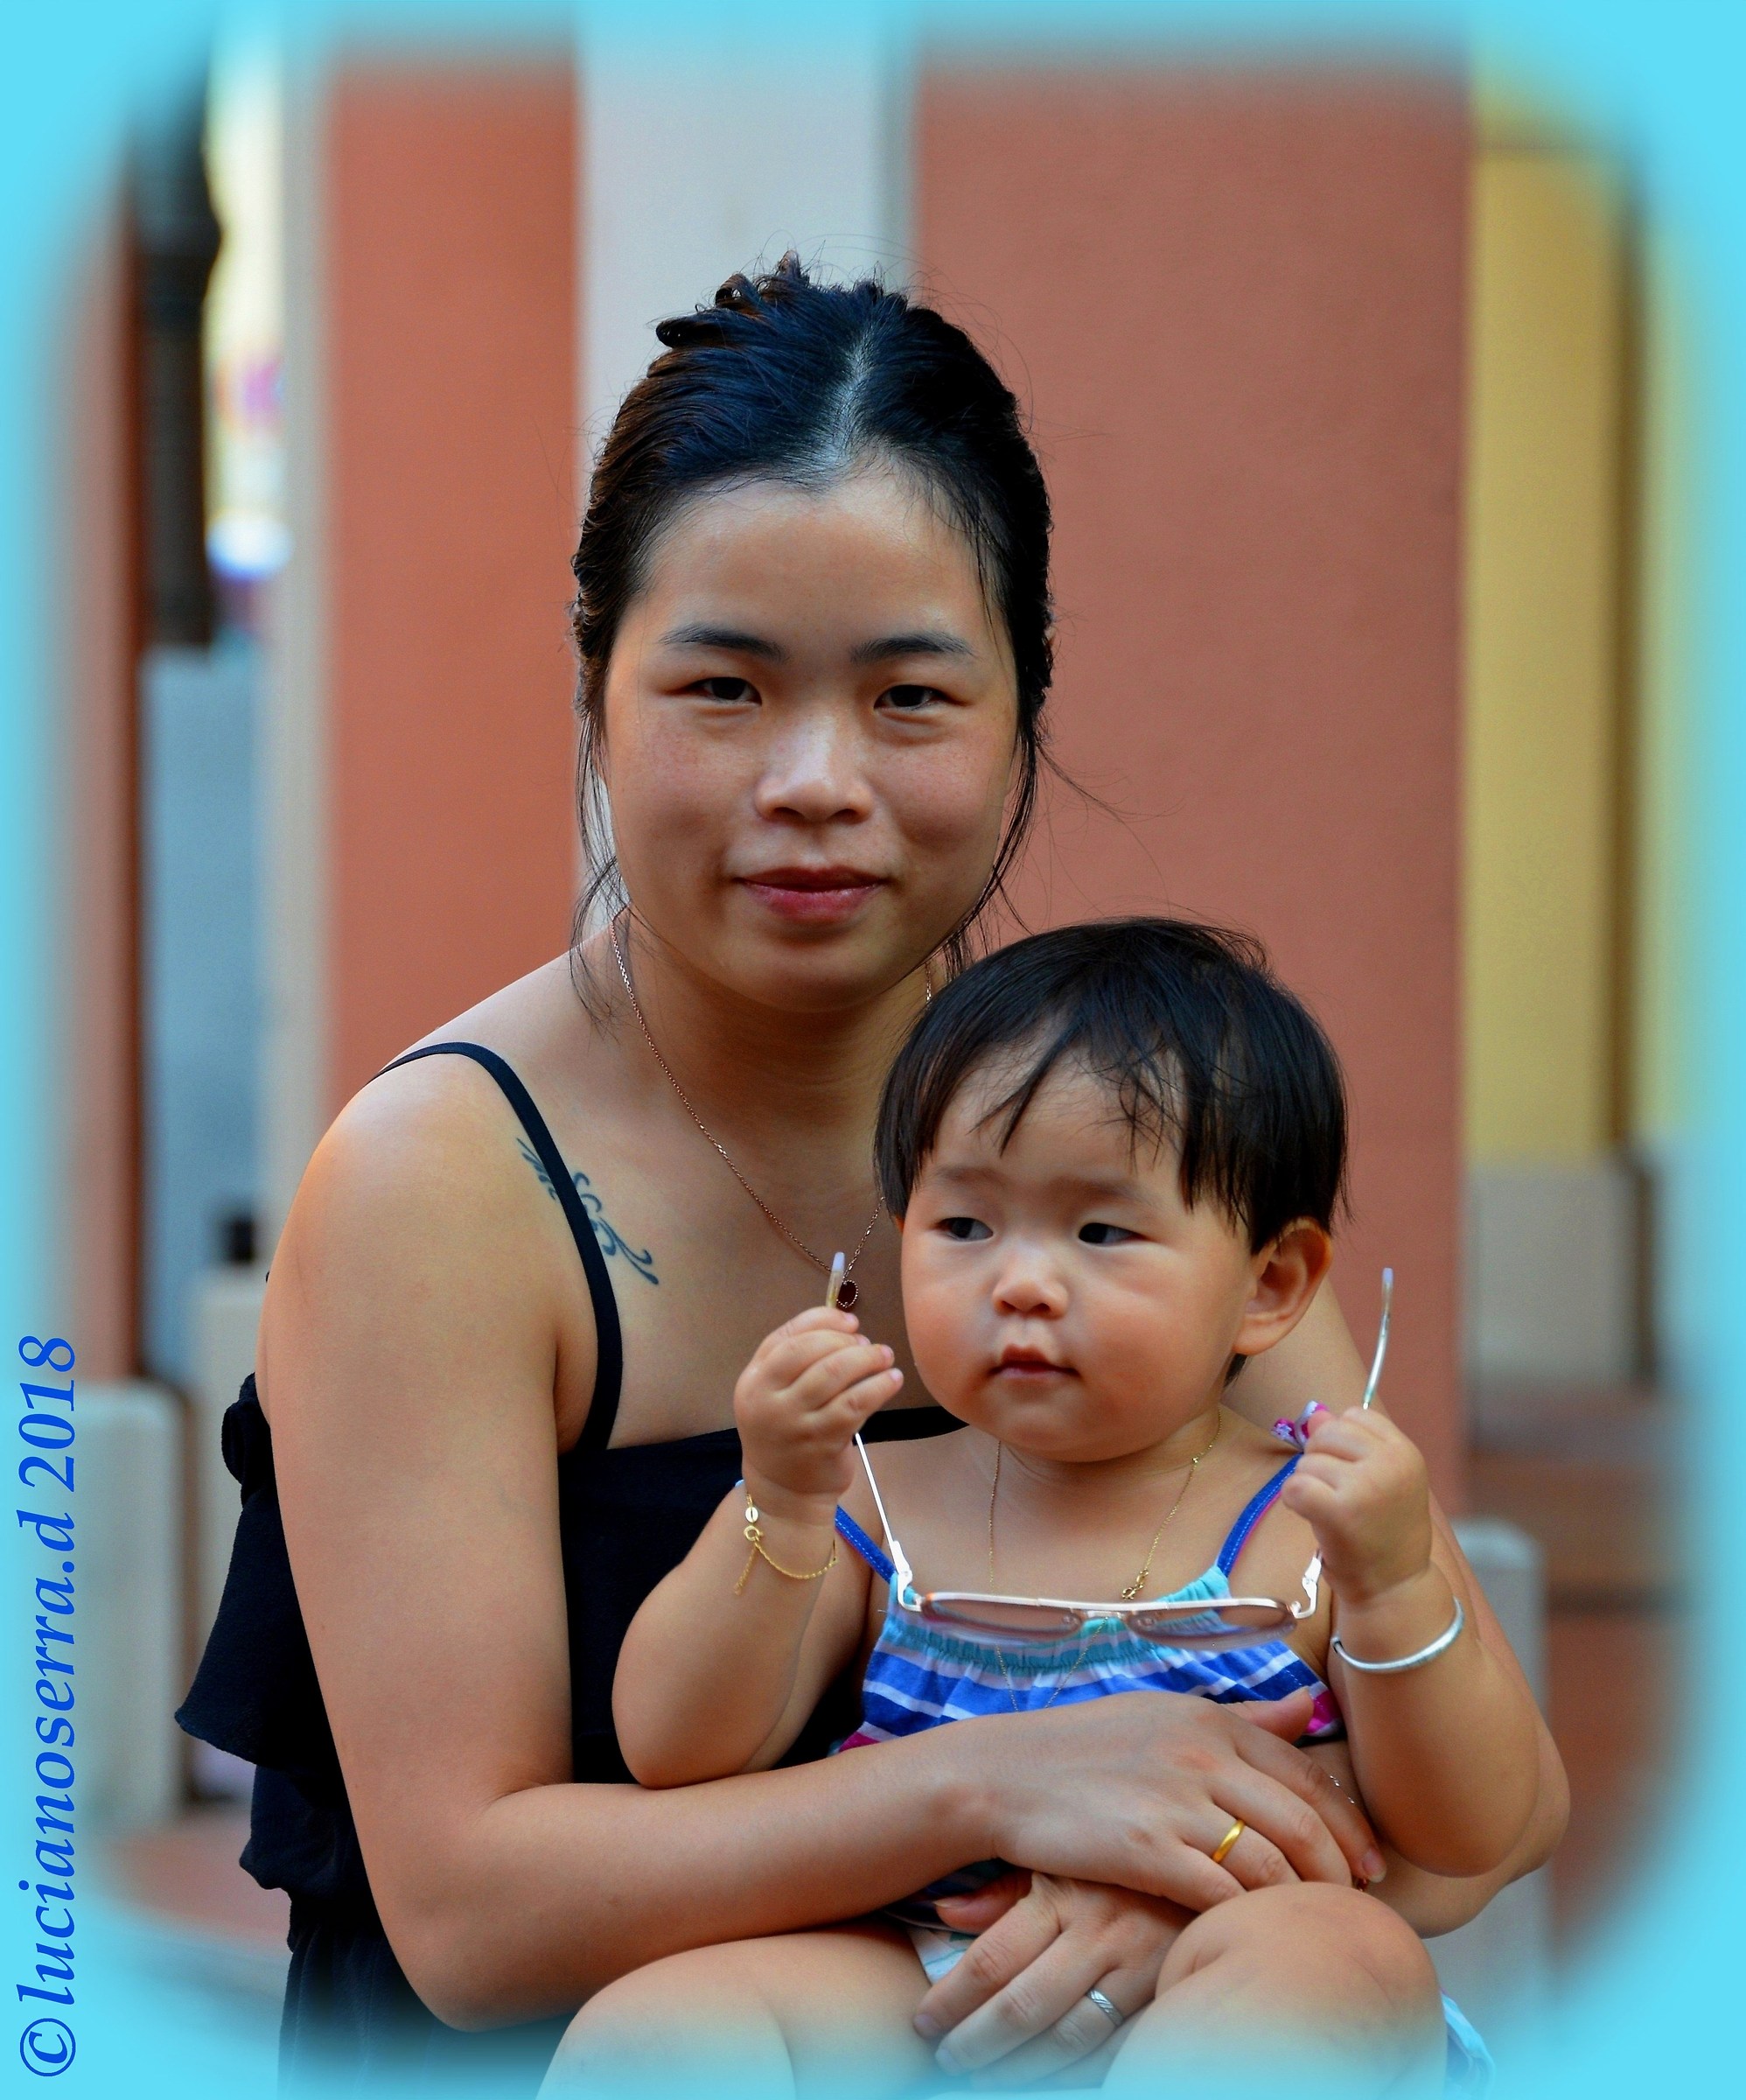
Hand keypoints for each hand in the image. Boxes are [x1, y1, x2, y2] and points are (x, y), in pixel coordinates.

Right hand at [733, 1305, 903, 1505]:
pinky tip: (892, 1381)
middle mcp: (768, 1399)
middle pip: (811, 1350)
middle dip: (847, 1341)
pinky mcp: (821, 1443)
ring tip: (886, 1357)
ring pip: (834, 1373)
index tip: (852, 1322)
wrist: (782, 1490)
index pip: (788, 1335)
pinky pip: (855, 1405)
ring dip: (868, 1359)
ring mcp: (794, 1423)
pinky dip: (878, 1387)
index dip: (824, 1320)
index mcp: (754, 1380)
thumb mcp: (773, 1392)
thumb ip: (795, 1356)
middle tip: (870, 1346)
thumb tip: (847, 1324)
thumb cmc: (785, 1430)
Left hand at [917, 1873, 1190, 2084]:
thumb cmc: (1117, 1861)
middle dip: (976, 2044)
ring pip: (1066, 2038)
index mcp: (1061, 1894)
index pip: (992, 1960)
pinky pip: (1114, 2049)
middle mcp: (1097, 1930)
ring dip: (1020, 2068)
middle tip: (946, 2062)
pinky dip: (1076, 2073)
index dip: (951, 2000)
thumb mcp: (1059, 1860)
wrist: (1215, 1858)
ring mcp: (1136, 1965)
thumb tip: (944, 1913)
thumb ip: (1003, 1893)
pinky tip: (1047, 2079)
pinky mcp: (1165, 1992)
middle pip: (1022, 2007)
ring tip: (984, 2078)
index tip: (922, 2024)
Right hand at [973, 1688, 1384, 1910]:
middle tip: (1356, 1900)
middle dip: (1339, 1869)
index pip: (1305, 1773)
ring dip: (1300, 1900)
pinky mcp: (1146, 1849)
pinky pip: (1221, 1892)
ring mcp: (1175, 1802)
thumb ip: (1241, 1719)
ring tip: (1309, 1923)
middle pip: (1302, 1822)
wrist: (1003, 1774)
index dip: (1348, 1823)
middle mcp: (1201, 1755)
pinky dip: (1247, 1917)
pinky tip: (1253, 1931)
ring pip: (1270, 1863)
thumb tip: (1308, 1707)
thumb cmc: (1083, 1747)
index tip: (1370, 1861)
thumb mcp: (1164, 1715)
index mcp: (1210, 1720)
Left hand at [1279, 1405, 1433, 1605]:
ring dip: (1309, 1485)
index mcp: (1405, 1452)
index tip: (1352, 1472)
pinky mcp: (1339, 1511)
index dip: (1342, 1441)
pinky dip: (1294, 1501)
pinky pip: (1295, 1485)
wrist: (1395, 1587)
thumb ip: (1352, 1444)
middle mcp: (1390, 1464)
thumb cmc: (1385, 1532)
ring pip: (1308, 1461)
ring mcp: (1365, 1486)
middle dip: (1320, 1460)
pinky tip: (1313, 1517)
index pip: (1356, 1414)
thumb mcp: (1381, 1479)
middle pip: (1327, 1433)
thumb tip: (1316, 1414)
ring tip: (1332, 1512)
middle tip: (1337, 1495)